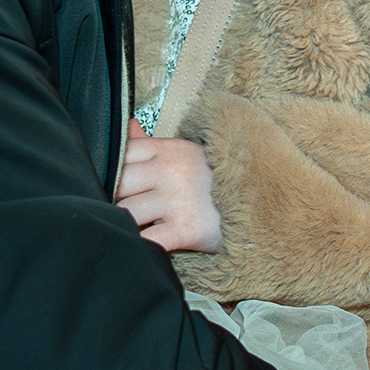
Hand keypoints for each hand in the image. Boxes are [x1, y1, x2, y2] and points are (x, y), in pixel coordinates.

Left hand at [116, 133, 219, 252]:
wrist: (254, 208)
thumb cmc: (213, 183)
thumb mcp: (184, 154)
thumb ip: (151, 145)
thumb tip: (129, 125)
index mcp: (168, 149)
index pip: (122, 153)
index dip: (115, 171)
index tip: (124, 185)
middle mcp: (170, 170)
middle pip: (118, 184)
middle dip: (117, 198)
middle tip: (129, 207)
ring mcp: (177, 200)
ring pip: (127, 212)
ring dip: (128, 223)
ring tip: (141, 226)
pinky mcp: (185, 229)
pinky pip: (146, 239)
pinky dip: (140, 244)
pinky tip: (147, 243)